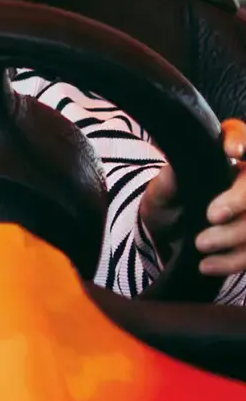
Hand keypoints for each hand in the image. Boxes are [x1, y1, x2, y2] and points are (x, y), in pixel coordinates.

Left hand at [141, 118, 245, 276]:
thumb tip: (176, 170)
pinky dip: (234, 260)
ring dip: (235, 235)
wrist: (169, 238)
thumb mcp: (162, 193)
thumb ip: (170, 181)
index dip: (240, 139)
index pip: (238, 135)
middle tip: (212, 216)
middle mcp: (245, 178)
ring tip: (201, 245)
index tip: (232, 152)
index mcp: (225, 156)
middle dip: (240, 200)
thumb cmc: (169, 205)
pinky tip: (208, 265)